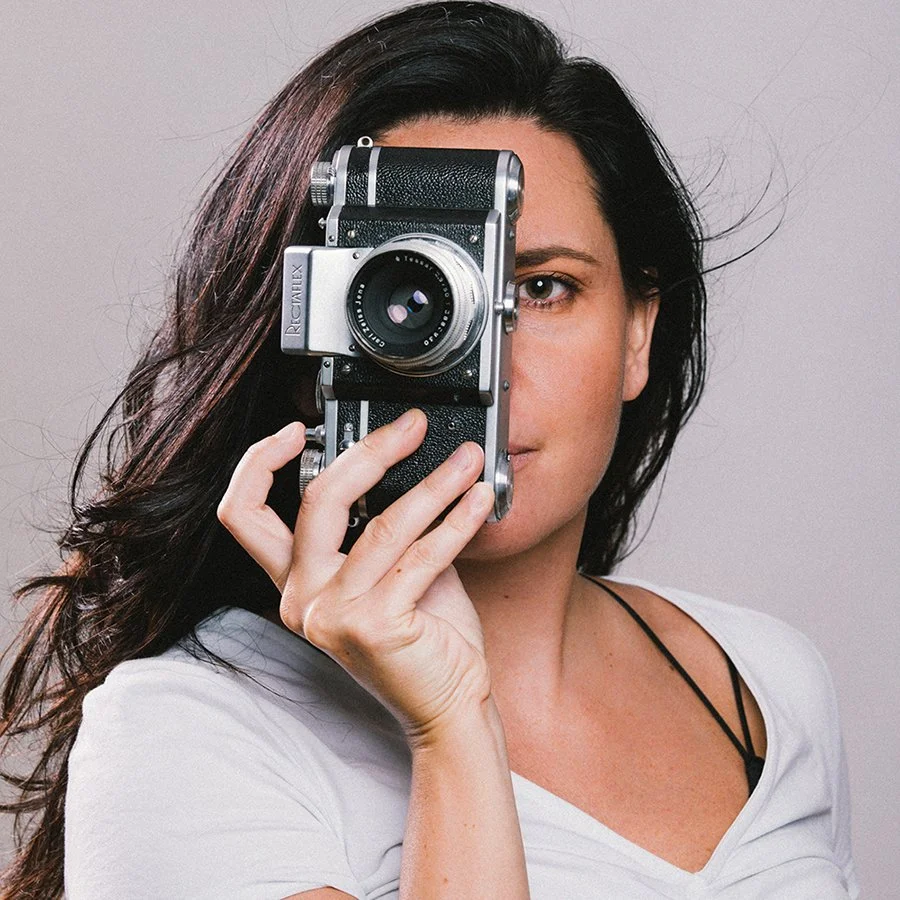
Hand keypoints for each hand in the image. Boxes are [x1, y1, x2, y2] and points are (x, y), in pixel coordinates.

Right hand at [217, 409, 495, 746]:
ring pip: (382, 524)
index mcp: (297, 582)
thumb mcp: (389, 569)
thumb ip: (380, 522)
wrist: (450, 704)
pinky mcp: (374, 626)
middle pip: (317, 501)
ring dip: (434, 483)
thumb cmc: (424, 635)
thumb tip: (405, 460)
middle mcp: (303, 599)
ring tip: (468, 458)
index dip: (258, 463)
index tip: (294, 428)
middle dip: (368, 451)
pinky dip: (458, 520)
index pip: (244, 515)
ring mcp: (334, 615)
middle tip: (412, 426)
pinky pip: (423, 554)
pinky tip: (479, 498)